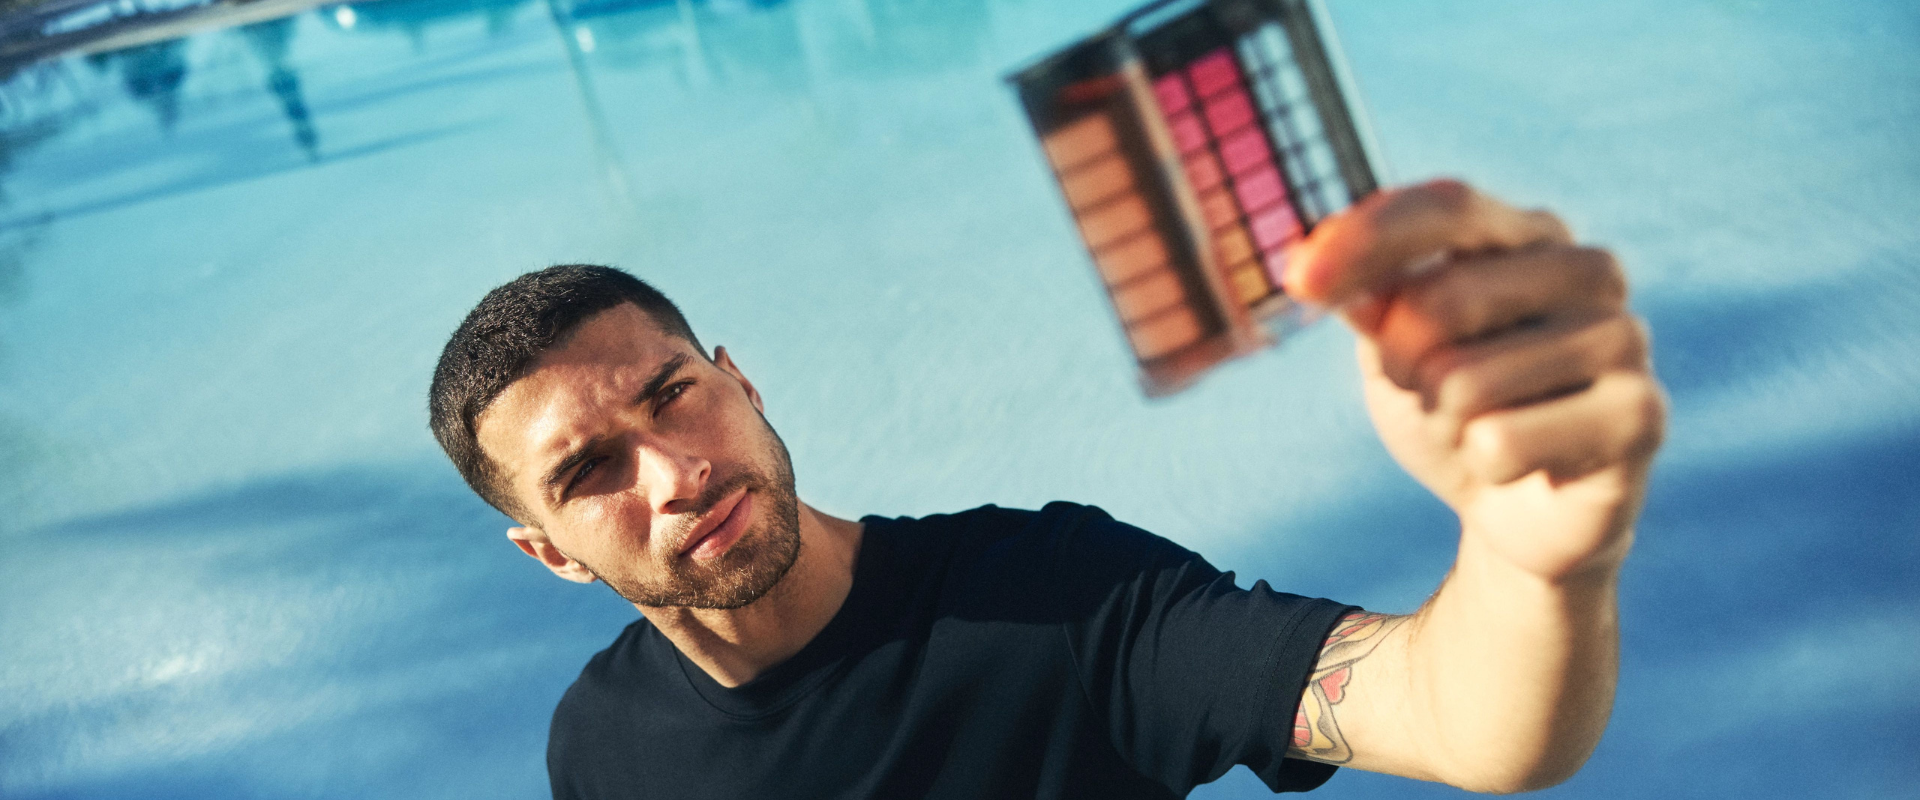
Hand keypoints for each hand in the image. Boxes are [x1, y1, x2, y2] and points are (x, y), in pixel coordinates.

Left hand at [1284, 180, 1666, 580]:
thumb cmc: (1452, 409)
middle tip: (1428, 393)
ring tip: (1481, 429)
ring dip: (1443, 422)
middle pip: (1438, 303)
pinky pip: (1500, 442)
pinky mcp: (1641, 414)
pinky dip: (1483, 464)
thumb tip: (1316, 266)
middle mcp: (1590, 270)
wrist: (1518, 511)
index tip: (1297, 280)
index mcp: (1530, 234)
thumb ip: (1367, 298)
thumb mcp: (1393, 348)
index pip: (1446, 206)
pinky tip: (1522, 464)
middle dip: (1402, 366)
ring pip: (1462, 383)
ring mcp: (1626, 338)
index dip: (1366, 239)